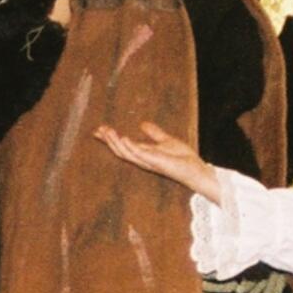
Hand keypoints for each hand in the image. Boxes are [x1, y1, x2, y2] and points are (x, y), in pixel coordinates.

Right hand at [94, 121, 224, 201]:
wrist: (195, 168)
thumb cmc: (182, 158)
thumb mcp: (166, 140)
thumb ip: (154, 133)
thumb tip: (141, 123)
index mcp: (143, 153)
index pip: (123, 145)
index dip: (110, 138)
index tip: (98, 130)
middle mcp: (142, 158)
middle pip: (120, 150)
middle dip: (108, 140)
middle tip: (98, 130)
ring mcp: (148, 161)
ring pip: (126, 152)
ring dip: (115, 142)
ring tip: (107, 131)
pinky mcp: (155, 162)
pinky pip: (139, 154)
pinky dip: (130, 146)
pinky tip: (123, 138)